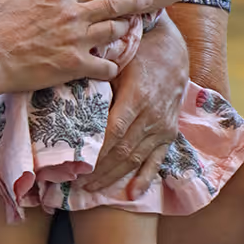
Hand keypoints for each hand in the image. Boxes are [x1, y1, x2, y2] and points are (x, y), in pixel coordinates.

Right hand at [0, 0, 152, 95]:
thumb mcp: (4, 0)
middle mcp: (72, 14)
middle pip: (111, 3)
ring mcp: (76, 39)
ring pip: (112, 31)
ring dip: (122, 30)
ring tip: (128, 29)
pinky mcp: (75, 64)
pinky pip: (104, 66)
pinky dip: (111, 67)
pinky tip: (112, 68)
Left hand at [81, 12, 188, 196]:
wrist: (172, 49)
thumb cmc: (138, 52)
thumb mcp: (118, 59)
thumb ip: (98, 77)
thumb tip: (70, 93)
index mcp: (137, 96)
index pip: (114, 130)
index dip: (96, 151)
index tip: (76, 165)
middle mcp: (152, 115)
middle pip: (123, 149)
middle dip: (99, 169)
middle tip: (76, 184)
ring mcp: (163, 126)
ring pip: (136, 158)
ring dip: (114, 176)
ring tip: (93, 189)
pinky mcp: (170, 132)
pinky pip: (158, 159)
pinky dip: (145, 177)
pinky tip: (132, 194)